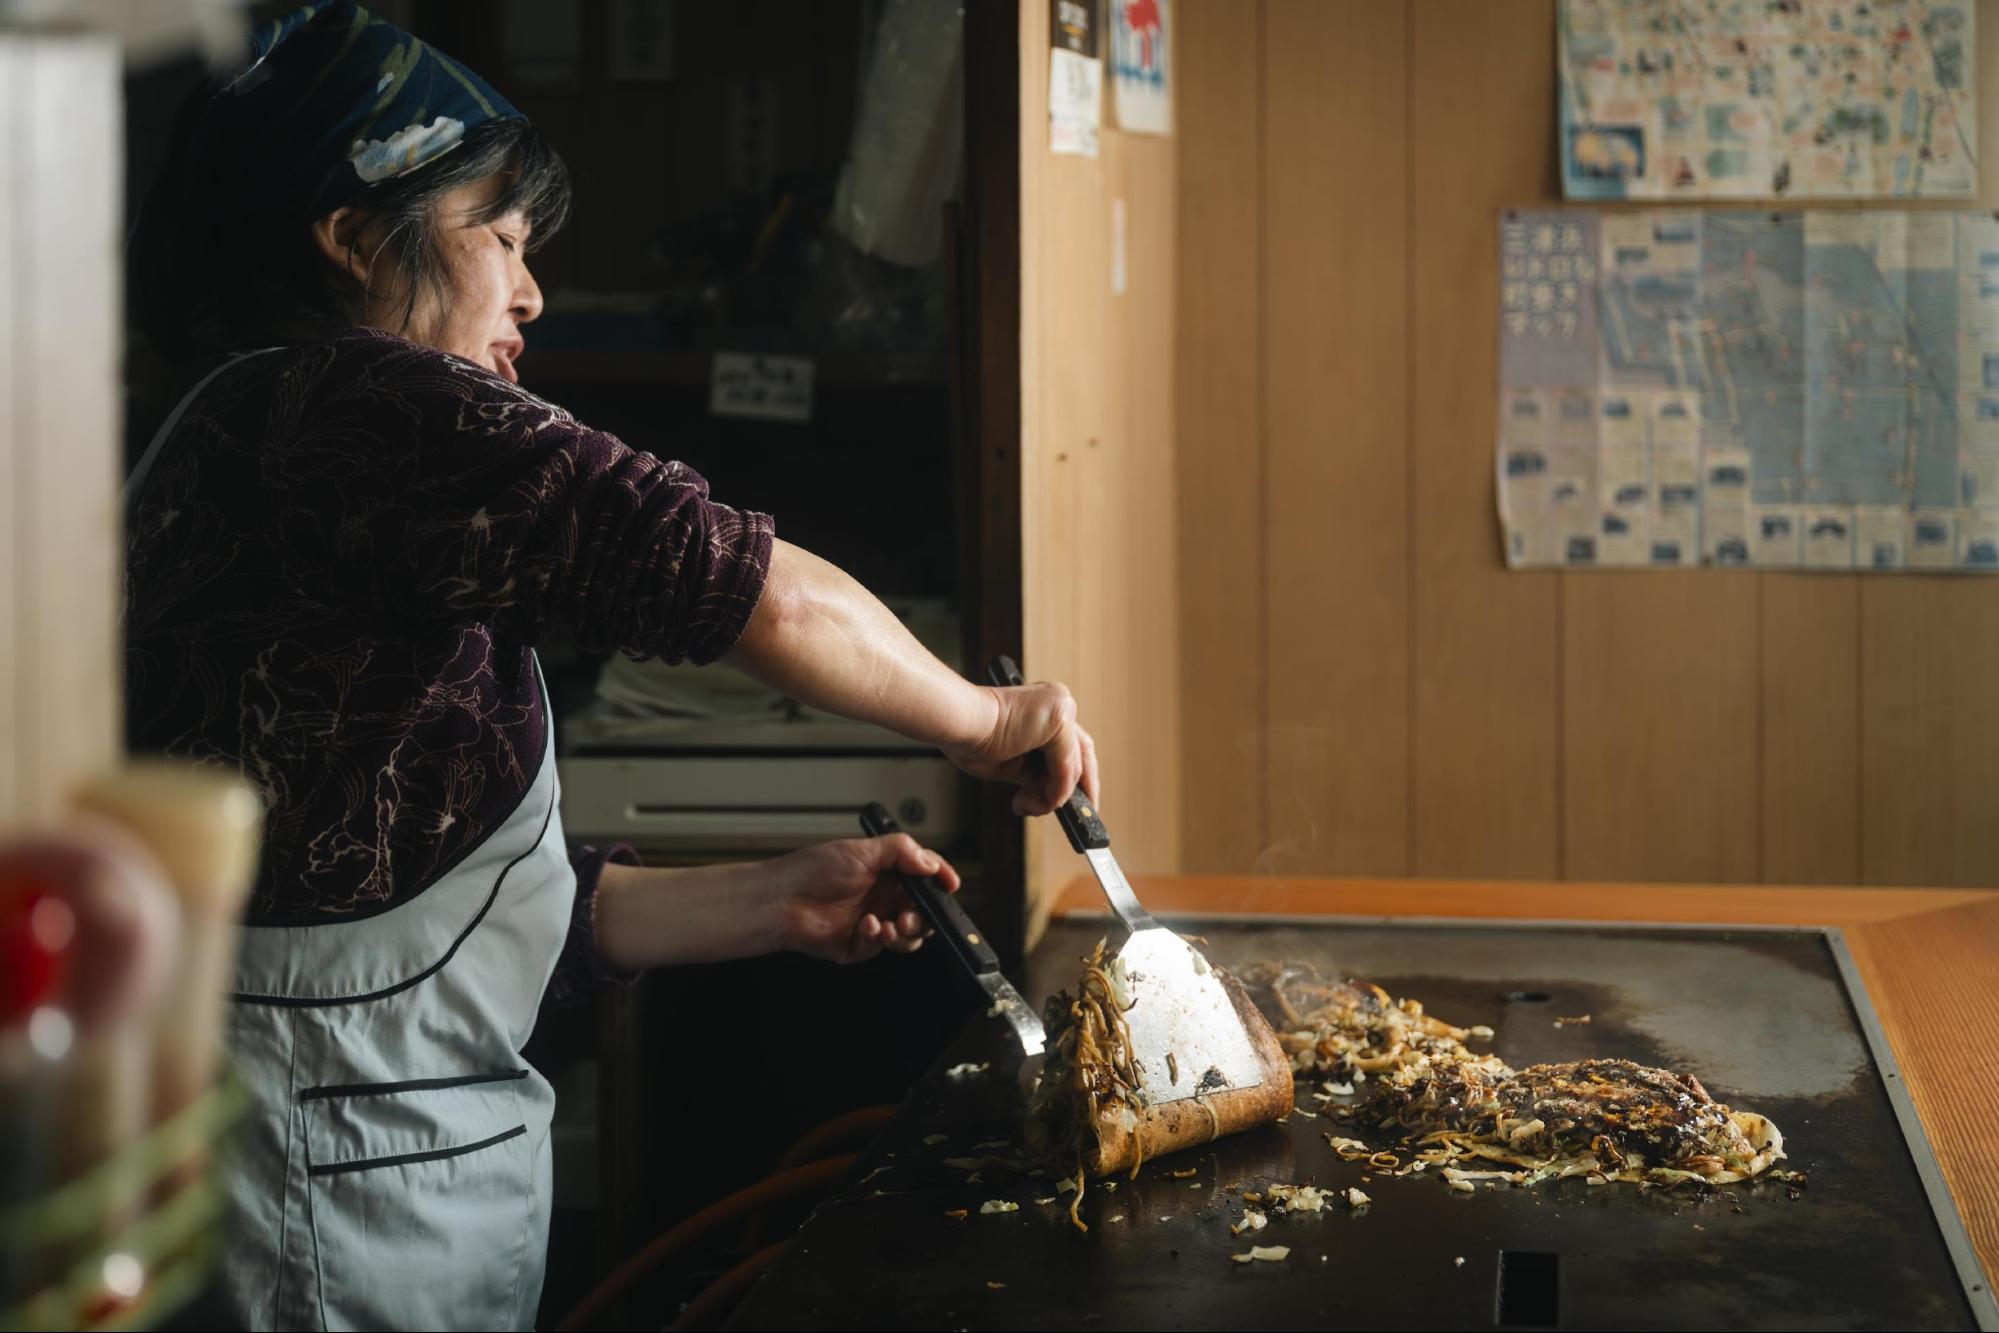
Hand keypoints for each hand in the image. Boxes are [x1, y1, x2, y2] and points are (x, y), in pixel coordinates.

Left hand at [771, 834, 959, 964]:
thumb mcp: (861, 850)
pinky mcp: (860, 945)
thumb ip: (901, 851)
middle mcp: (883, 898)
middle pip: (923, 912)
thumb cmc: (811, 870)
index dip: (941, 880)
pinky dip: (880, 938)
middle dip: (924, 916)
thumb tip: (931, 863)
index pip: (925, 877)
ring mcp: (873, 923)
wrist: (780, 900)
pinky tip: (868, 926)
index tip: (950, 884)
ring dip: (906, 932)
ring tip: (892, 925)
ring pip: (909, 936)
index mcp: (888, 873)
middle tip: (911, 914)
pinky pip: (883, 947)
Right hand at [945, 681, 1100, 815]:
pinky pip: (1067, 768)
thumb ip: (1035, 774)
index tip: (1077, 803)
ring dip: (1053, 796)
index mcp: (1046, 710)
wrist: (958, 723)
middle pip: (1083, 753)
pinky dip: (1055, 792)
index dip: (1075, 777)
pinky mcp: (1060, 720)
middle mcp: (1059, 704)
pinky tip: (1034, 801)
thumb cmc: (971, 739)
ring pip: (1073, 767)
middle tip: (1079, 817)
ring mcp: (1062, 709)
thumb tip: (1051, 792)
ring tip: (1026, 805)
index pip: (1072, 747)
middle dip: (1081, 789)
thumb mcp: (1012, 764)